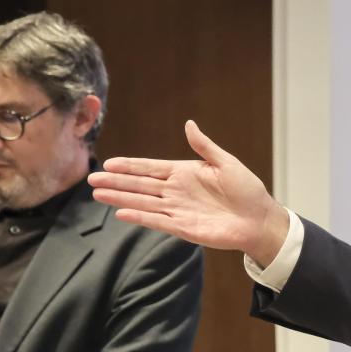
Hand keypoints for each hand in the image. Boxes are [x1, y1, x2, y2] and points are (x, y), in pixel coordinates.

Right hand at [89, 120, 289, 265]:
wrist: (259, 218)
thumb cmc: (247, 189)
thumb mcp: (226, 162)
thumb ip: (204, 146)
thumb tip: (189, 124)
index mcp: (185, 173)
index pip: (150, 168)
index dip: (130, 166)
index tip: (109, 163)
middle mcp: (176, 191)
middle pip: (140, 185)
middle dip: (116, 182)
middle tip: (91, 180)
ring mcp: (177, 210)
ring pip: (142, 203)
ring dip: (120, 199)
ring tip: (97, 194)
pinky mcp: (182, 227)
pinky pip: (156, 221)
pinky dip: (139, 218)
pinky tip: (120, 214)